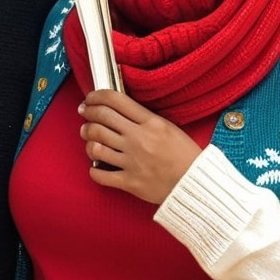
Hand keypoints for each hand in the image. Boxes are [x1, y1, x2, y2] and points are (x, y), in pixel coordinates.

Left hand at [79, 89, 201, 204]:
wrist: (196, 184)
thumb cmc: (185, 155)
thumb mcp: (168, 127)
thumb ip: (145, 118)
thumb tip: (120, 110)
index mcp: (150, 123)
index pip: (115, 100)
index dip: (96, 96)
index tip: (90, 98)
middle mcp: (138, 139)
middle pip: (100, 119)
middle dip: (87, 113)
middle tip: (84, 113)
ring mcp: (132, 161)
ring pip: (95, 145)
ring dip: (87, 139)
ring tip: (88, 137)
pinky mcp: (129, 182)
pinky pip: (99, 175)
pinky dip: (93, 170)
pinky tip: (96, 166)